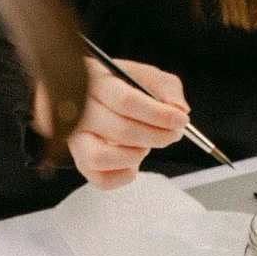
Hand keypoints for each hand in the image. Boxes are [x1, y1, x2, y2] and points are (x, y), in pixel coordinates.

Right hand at [37, 52, 189, 186]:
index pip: (126, 101)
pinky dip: (125, 175)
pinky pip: (102, 180)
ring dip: (135, 155)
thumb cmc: (120, 86)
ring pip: (103, 157)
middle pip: (121, 130)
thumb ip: (165, 87)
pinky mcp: (81, 161)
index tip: (181, 120)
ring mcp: (76, 139)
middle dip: (157, 136)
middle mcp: (80, 111)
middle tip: (174, 133)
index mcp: (95, 82)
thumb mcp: (143, 75)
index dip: (158, 114)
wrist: (93, 97)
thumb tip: (179, 109)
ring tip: (145, 145)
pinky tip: (133, 161)